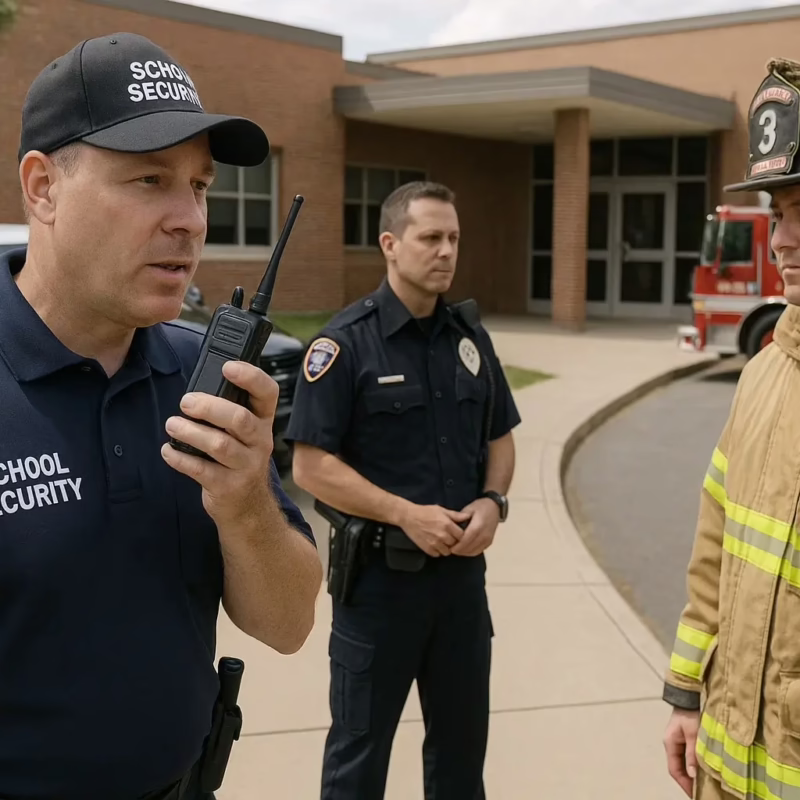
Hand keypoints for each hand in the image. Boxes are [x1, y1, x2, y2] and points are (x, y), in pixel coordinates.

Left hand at [161, 360, 277, 523]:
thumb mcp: (244, 433)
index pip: (267, 392)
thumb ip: (229, 410)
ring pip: (220, 445)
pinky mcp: (228, 487)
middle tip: (186, 402)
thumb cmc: (238, 459)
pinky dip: (181, 459)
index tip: (228, 367)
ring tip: (172, 425)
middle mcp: (260, 442)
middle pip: (240, 419)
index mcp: (263, 421)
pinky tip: (168, 450)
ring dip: (191, 433)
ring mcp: (247, 466)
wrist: (247, 507)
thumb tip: (196, 388)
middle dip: (210, 407)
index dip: (251, 377)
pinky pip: (202, 470)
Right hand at [398, 504, 471, 556]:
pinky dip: (437, 551)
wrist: (408, 516)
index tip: (457, 533)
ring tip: (442, 542)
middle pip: (455, 545)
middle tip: (450, 538)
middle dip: (454, 542)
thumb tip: (468, 516)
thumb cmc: (426, 511)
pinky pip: (437, 554)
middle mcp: (442, 535)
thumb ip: (455, 515)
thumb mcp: (441, 510)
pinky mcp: (427, 548)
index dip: (461, 535)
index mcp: (447, 525)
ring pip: (447, 552)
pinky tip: (435, 544)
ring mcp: (434, 543)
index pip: (462, 536)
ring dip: (446, 548)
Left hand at [450, 497, 498, 556]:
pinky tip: (464, 550)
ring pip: (474, 551)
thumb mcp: (469, 509)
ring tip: (456, 550)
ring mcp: (488, 540)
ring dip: (464, 552)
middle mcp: (484, 535)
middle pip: (470, 547)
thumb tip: (452, 528)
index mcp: (478, 526)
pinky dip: (470, 552)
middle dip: (459, 550)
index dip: (458, 546)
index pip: (466, 540)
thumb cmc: (480, 507)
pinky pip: (478, 551)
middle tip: (450, 549)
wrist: (495, 507)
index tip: (450, 547)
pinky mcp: (489, 543)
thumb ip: (460, 519)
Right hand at [663, 708, 699, 797]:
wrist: (688, 697)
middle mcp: (671, 745)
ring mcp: (677, 742)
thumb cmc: (689, 714)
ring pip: (683, 763)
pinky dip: (694, 765)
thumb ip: (692, 754)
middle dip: (688, 781)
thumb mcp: (692, 734)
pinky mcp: (684, 739)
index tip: (694, 795)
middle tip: (700, 792)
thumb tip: (692, 774)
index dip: (684, 784)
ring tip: (703, 784)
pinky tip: (702, 769)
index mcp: (670, 744)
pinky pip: (687, 757)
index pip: (674, 770)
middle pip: (678, 768)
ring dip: (691, 774)